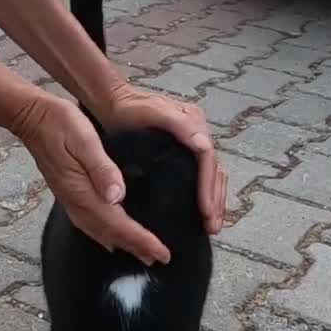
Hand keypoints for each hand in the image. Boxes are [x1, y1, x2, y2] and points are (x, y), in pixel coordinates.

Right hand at [10, 94, 170, 265]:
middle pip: (110, 234)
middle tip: (160, 259)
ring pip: (99, 232)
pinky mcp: (68, 195)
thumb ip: (102, 168)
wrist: (33, 118)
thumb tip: (117, 196)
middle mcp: (76, 202)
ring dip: (122, 244)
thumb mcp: (85, 140)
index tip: (162, 252)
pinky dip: (105, 235)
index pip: (117, 224)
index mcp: (83, 191)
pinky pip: (90, 224)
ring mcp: (70, 200)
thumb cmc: (61, 124)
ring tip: (142, 254)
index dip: (141, 240)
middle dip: (135, 248)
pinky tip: (112, 238)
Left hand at [100, 84, 227, 234]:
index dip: (209, 187)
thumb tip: (204, 147)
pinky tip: (203, 210)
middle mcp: (198, 132)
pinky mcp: (184, 150)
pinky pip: (201, 174)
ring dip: (214, 200)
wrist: (115, 103)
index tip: (206, 211)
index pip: (208, 160)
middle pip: (215, 170)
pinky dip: (205, 193)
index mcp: (195, 123)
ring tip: (212, 225)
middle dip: (216, 200)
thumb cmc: (130, 108)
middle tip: (213, 227)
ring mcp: (193, 141)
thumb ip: (179, 126)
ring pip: (212, 174)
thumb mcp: (152, 113)